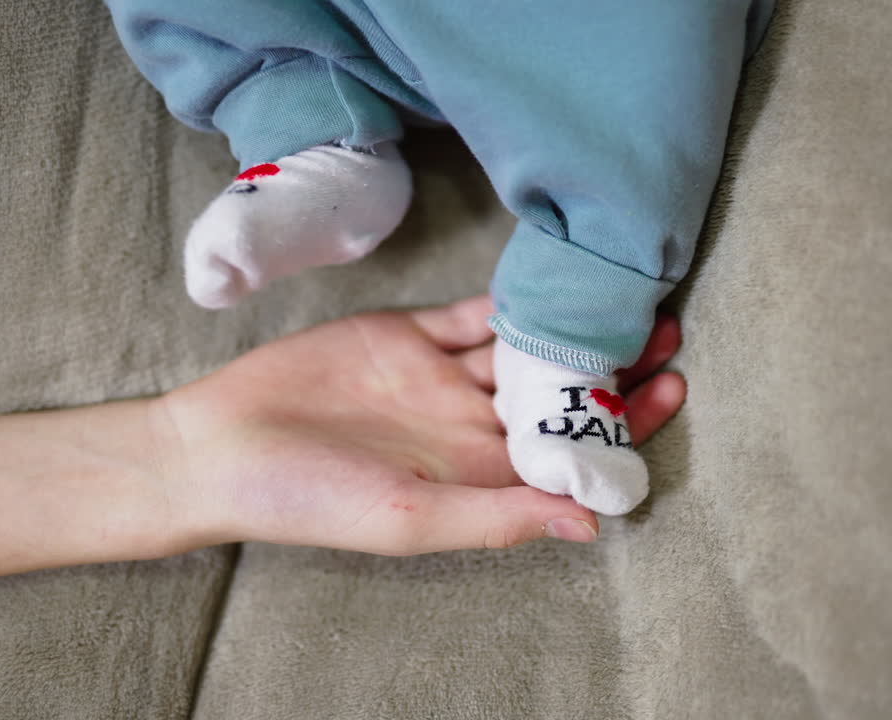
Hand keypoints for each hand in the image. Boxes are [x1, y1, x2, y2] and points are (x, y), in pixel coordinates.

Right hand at [157, 296, 685, 554]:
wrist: (222, 446)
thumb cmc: (310, 500)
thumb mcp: (409, 519)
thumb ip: (501, 518)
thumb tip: (595, 525)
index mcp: (478, 476)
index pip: (565, 449)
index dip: (620, 425)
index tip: (669, 392)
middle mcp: (468, 425)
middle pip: (557, 392)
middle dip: (613, 367)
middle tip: (670, 334)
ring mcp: (439, 376)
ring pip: (524, 346)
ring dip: (570, 326)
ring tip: (629, 297)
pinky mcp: (406, 335)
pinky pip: (471, 314)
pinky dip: (511, 299)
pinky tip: (552, 278)